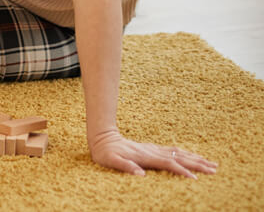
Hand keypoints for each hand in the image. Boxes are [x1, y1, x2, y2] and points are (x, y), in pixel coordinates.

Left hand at [89, 129, 217, 177]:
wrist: (102, 138)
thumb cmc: (105, 153)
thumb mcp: (111, 161)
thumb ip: (125, 167)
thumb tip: (140, 175)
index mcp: (146, 157)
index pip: (168, 164)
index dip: (182, 171)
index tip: (195, 179)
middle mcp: (152, 152)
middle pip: (179, 157)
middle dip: (197, 164)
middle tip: (215, 169)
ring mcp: (153, 149)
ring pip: (179, 153)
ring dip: (195, 158)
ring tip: (211, 162)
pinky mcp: (152, 149)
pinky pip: (173, 151)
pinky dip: (185, 154)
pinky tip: (191, 155)